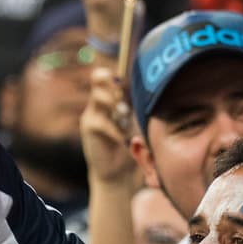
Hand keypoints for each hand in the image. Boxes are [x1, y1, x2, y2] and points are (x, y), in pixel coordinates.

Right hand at [81, 67, 136, 185]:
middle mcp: (99, 100)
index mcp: (111, 96)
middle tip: (125, 100)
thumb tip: (153, 89)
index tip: (130, 83)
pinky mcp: (89, 127)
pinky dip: (117, 131)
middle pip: (98, 76)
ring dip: (115, 106)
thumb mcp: (137, 121)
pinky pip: (102, 122)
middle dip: (115, 85)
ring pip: (99, 96)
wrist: (118, 172)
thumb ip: (138, 105)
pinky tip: (124, 140)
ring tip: (124, 118)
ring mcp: (92, 113)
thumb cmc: (132, 143)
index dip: (116, 72)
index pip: (105, 73)